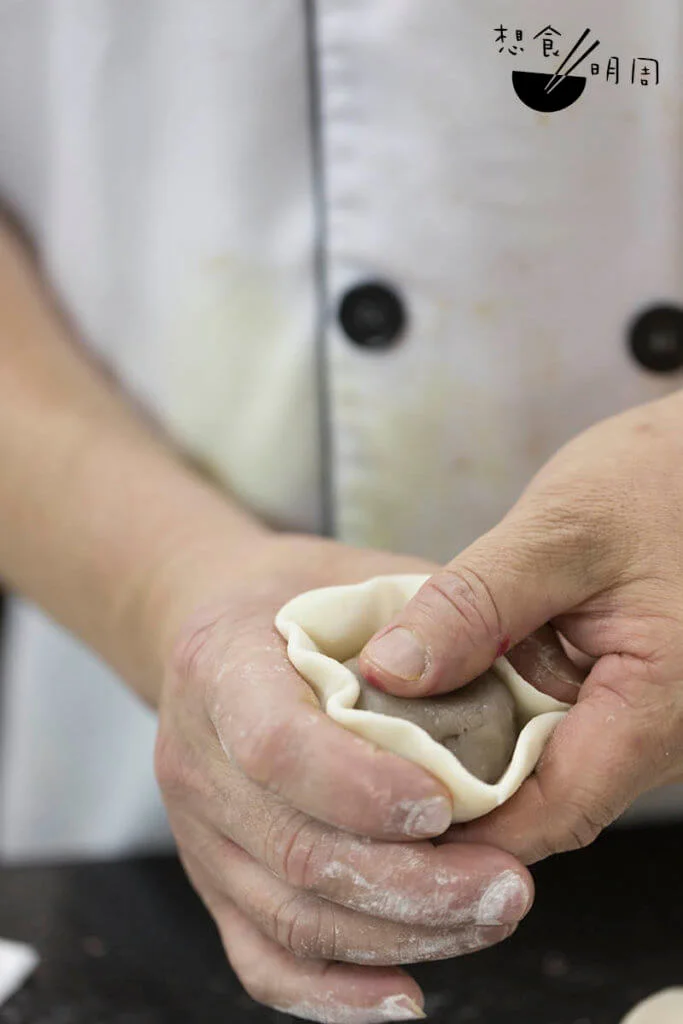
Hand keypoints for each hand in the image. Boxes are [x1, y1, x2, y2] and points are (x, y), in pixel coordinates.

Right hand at [154, 534, 533, 1022]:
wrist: (220, 630)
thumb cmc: (303, 599)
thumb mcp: (357, 574)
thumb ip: (425, 615)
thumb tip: (509, 667)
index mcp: (220, 665)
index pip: (275, 742)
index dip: (358, 785)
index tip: (444, 804)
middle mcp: (194, 757)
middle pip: (293, 849)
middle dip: (410, 884)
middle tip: (506, 885)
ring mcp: (198, 830)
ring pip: (289, 915)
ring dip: (398, 935)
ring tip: (488, 918)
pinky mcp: (214, 880)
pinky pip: (261, 956)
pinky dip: (333, 992)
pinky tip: (406, 992)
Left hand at [360, 393, 682, 864]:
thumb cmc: (658, 482)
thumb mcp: (558, 533)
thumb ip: (473, 605)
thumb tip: (388, 674)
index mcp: (660, 708)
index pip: (556, 810)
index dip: (465, 823)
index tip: (381, 807)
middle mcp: (659, 735)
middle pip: (543, 799)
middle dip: (453, 785)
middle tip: (366, 752)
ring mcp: (640, 719)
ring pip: (542, 767)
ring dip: (469, 747)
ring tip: (388, 714)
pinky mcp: (617, 695)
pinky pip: (549, 727)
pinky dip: (491, 712)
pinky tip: (441, 682)